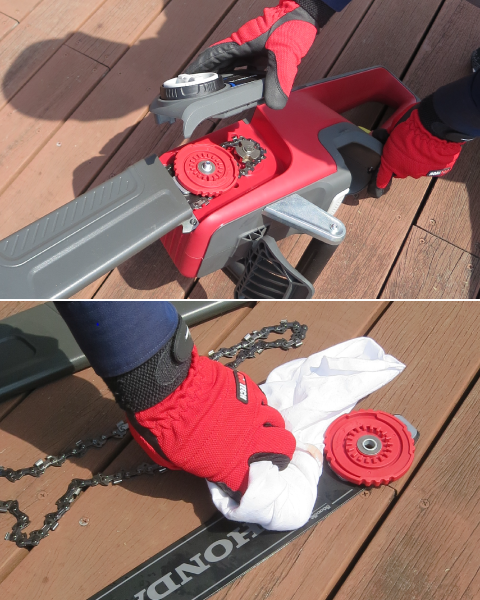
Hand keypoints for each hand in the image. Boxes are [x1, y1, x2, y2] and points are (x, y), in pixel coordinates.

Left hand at [127, 347, 295, 496]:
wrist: (171, 393)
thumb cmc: (167, 431)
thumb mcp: (179, 462)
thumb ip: (203, 465)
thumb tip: (206, 463)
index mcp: (233, 465)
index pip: (257, 482)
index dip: (257, 481)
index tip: (252, 477)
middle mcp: (251, 440)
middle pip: (284, 448)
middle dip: (281, 450)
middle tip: (271, 450)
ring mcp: (253, 411)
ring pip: (277, 420)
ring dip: (271, 425)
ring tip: (261, 424)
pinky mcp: (248, 389)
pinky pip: (262, 399)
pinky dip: (258, 403)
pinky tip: (246, 404)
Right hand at [185, 1, 317, 109]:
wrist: (306, 15)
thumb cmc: (293, 26)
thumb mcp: (285, 55)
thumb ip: (279, 79)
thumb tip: (274, 104)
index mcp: (240, 44)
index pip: (212, 57)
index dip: (198, 69)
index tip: (186, 80)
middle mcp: (241, 47)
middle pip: (218, 65)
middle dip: (208, 80)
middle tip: (199, 96)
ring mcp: (250, 50)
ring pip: (231, 68)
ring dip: (223, 82)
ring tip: (216, 98)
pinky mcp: (259, 54)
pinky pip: (244, 69)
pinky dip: (239, 81)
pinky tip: (241, 92)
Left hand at [370, 106, 463, 197]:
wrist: (435, 130)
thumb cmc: (412, 127)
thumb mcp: (393, 127)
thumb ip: (384, 135)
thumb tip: (374, 135)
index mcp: (390, 163)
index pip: (382, 177)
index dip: (380, 181)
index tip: (379, 186)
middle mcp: (404, 171)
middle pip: (401, 171)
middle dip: (402, 163)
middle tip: (407, 149)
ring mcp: (421, 172)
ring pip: (417, 169)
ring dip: (418, 161)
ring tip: (423, 147)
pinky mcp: (437, 171)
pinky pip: (433, 167)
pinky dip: (432, 161)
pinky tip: (434, 151)